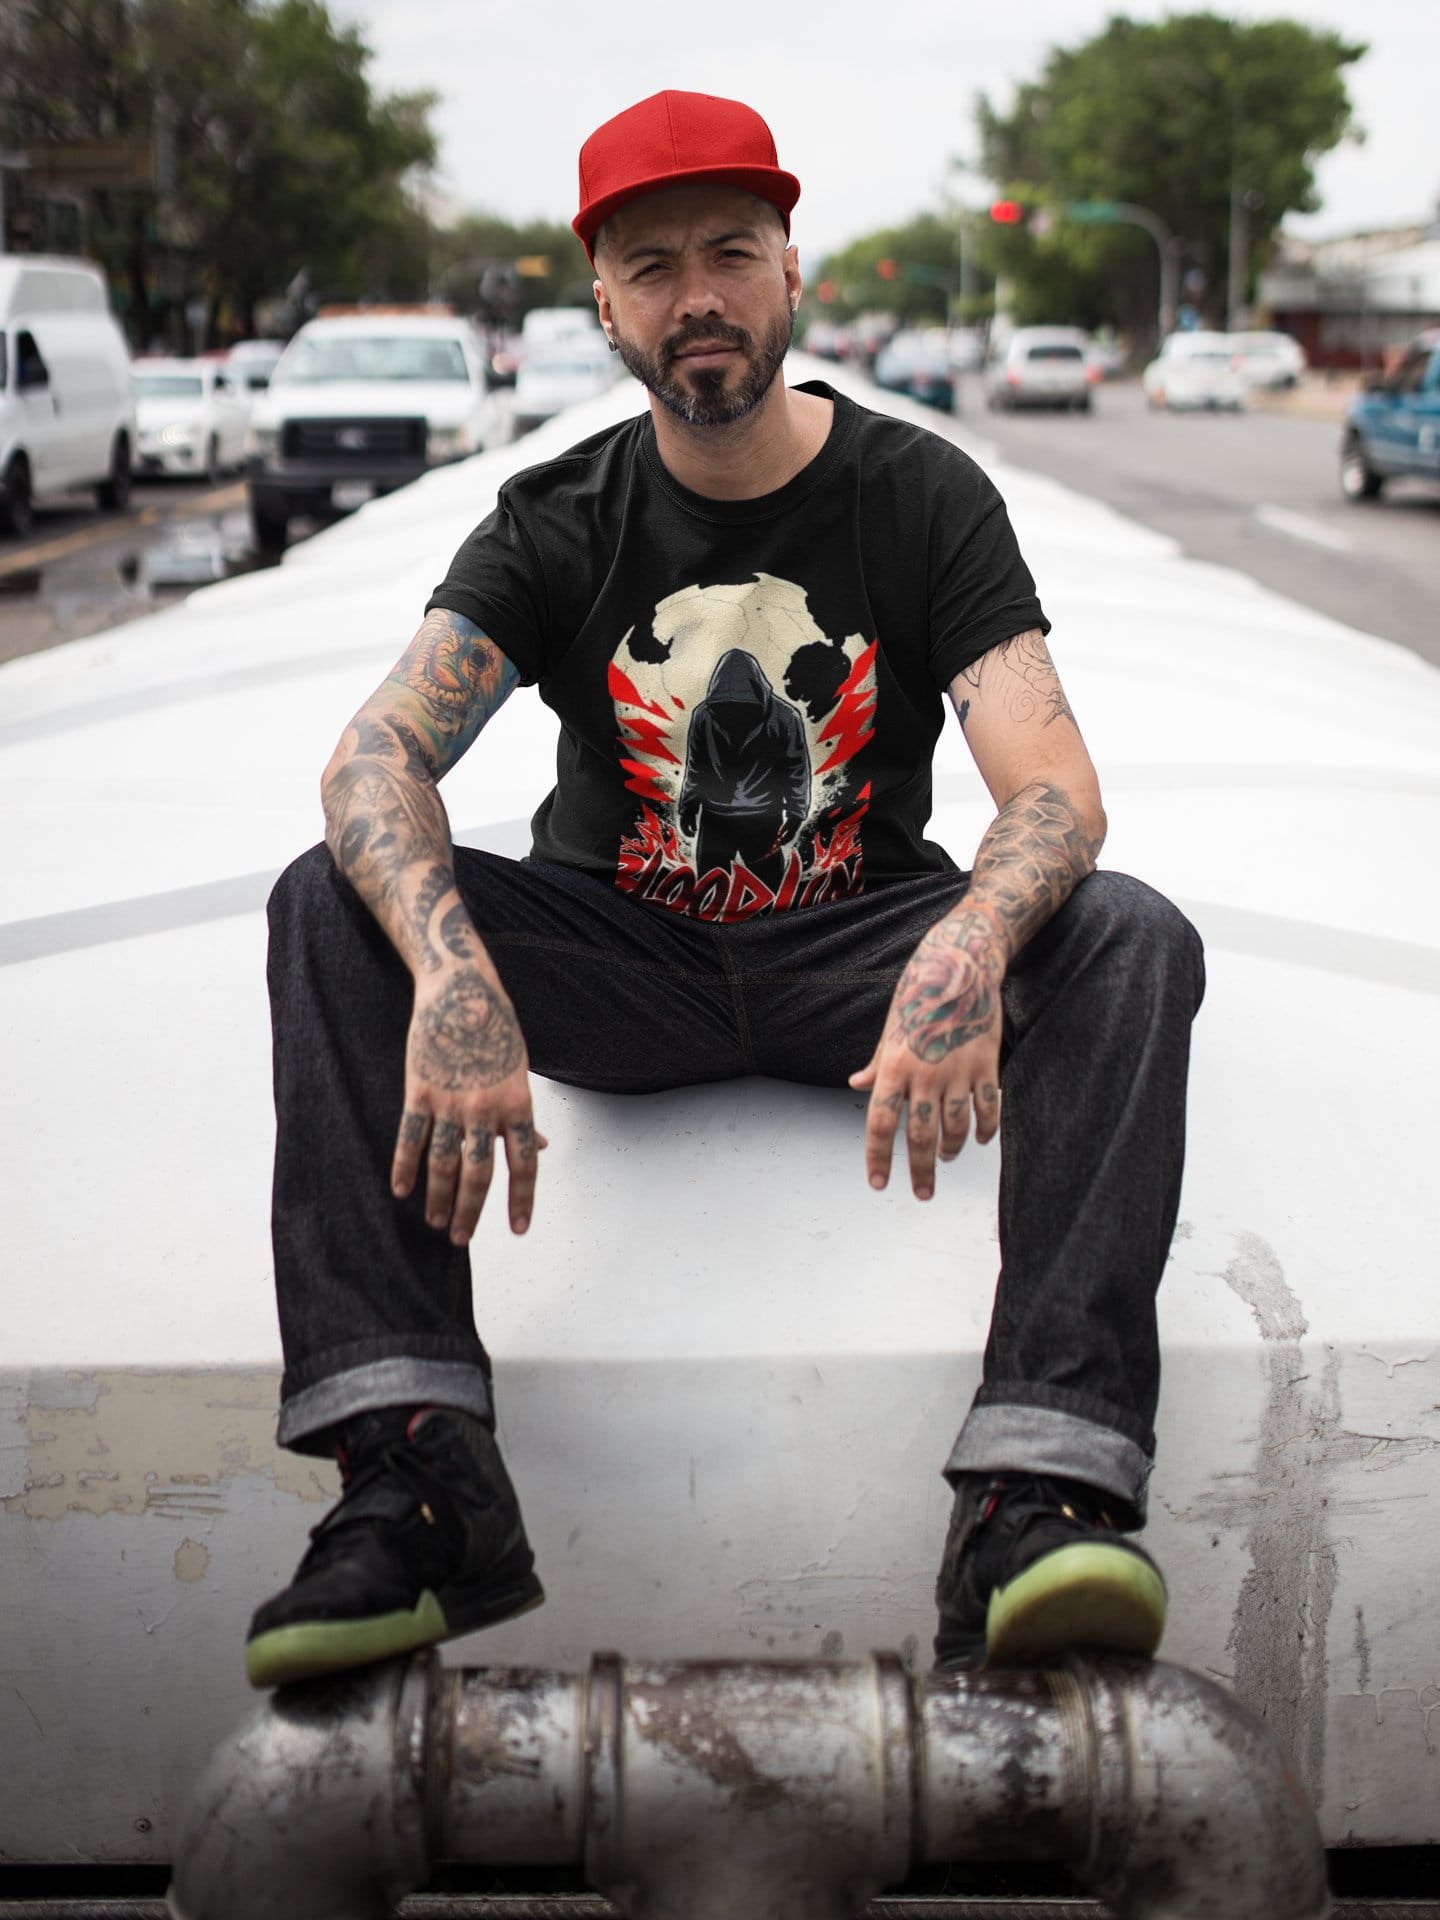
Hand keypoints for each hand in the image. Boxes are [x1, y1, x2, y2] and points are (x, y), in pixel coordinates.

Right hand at [391, 963, 546, 1242]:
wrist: (462, 992)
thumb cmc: (497, 1033)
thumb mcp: (521, 1073)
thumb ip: (525, 1116)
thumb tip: (543, 1148)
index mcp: (518, 1104)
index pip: (524, 1164)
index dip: (521, 1199)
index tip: (518, 1229)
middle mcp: (486, 1109)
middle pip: (479, 1173)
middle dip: (471, 1211)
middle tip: (461, 1238)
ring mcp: (451, 1101)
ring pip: (444, 1163)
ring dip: (438, 1197)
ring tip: (434, 1222)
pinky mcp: (420, 1091)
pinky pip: (410, 1138)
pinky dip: (404, 1166)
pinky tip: (401, 1190)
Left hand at [848, 905, 1005, 1199]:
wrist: (959, 966)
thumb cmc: (918, 996)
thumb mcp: (891, 1029)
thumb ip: (878, 1064)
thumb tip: (857, 1085)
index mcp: (894, 1066)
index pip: (880, 1123)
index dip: (877, 1157)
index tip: (878, 1184)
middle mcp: (924, 1074)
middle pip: (919, 1135)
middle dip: (919, 1170)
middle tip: (922, 1193)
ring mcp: (957, 1071)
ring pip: (955, 1127)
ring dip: (951, 1150)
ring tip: (947, 1159)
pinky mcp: (985, 1065)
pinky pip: (987, 1108)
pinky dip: (985, 1129)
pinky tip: (980, 1140)